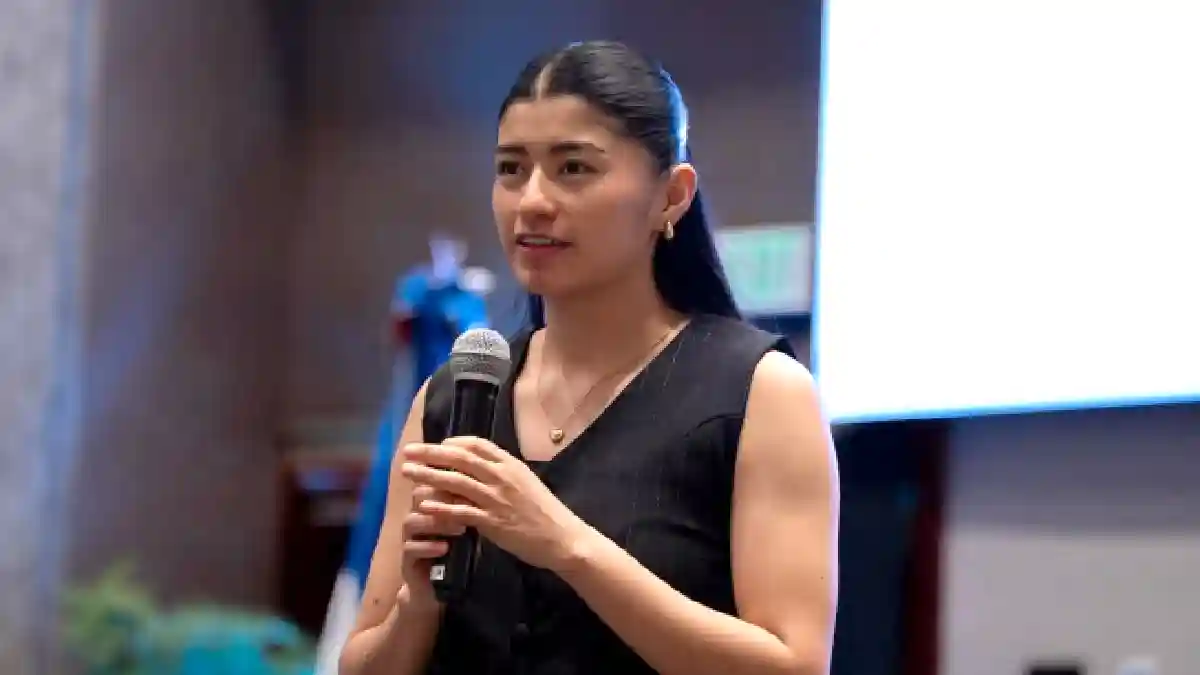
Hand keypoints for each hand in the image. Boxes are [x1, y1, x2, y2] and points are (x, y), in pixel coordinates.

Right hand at [398, 485, 463, 611]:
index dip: (451, 482)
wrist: (435, 587)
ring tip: (460, 529)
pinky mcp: (405, 560)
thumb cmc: (454, 553)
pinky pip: (410, 549)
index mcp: (430, 506)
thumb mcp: (464, 529)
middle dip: (442, 498)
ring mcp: (409, 538)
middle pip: (419, 497)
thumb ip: (470, 510)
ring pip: (412, 521)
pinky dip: (427, 547)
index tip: (474, 483)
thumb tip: (491, 489)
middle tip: (467, 503)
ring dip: (436, 523)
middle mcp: (416, 517)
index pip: (434, 484)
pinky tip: (444, 548)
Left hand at [399, 437, 593, 572]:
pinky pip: (461, 511)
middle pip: (460, 458)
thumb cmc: (545, 512)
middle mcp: (502, 476)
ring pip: (455, 481)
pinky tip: (424, 506)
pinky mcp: (493, 522)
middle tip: (408, 451)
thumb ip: (504, 473)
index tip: (438, 444)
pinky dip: (441, 507)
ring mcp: (496, 499)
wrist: (563, 538)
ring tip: (407, 473)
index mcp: (511, 464)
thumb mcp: (527, 482)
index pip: (477, 444)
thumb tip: (481, 466)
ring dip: (428, 476)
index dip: (453, 442)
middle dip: (431, 453)